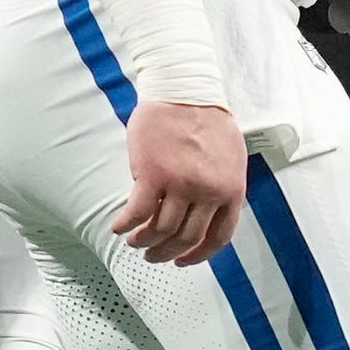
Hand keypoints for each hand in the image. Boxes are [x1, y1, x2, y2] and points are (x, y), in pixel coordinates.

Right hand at [114, 100, 242, 264]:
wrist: (184, 89)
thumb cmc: (206, 117)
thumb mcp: (231, 157)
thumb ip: (222, 186)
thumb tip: (208, 211)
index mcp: (231, 190)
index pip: (218, 237)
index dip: (199, 255)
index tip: (183, 260)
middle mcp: (208, 192)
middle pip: (186, 238)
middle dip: (167, 253)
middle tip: (154, 256)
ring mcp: (181, 184)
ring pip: (161, 229)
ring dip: (144, 241)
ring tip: (134, 241)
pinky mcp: (152, 175)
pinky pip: (137, 212)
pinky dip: (126, 224)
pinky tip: (118, 227)